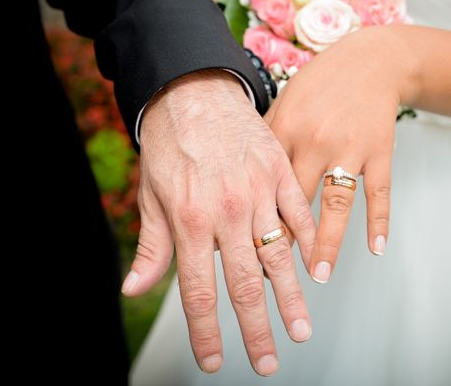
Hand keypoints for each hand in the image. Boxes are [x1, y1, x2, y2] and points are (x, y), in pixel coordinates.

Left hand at [122, 70, 315, 375]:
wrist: (193, 91)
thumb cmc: (170, 145)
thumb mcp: (151, 196)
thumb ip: (151, 246)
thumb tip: (135, 288)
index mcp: (189, 222)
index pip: (198, 291)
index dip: (206, 331)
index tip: (214, 360)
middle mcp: (226, 212)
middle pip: (243, 284)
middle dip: (255, 330)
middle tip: (268, 362)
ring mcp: (257, 192)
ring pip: (278, 257)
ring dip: (290, 299)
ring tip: (301, 329)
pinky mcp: (279, 172)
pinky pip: (299, 215)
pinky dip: (309, 244)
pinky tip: (316, 270)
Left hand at [265, 26, 412, 282]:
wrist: (370, 60)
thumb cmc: (319, 84)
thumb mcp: (284, 103)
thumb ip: (265, 141)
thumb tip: (243, 183)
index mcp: (284, 130)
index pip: (264, 186)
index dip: (252, 221)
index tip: (241, 253)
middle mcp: (314, 140)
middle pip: (295, 201)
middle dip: (281, 241)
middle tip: (270, 279)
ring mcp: (349, 147)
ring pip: (336, 203)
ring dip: (327, 242)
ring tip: (318, 276)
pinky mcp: (379, 151)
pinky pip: (378, 192)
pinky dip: (379, 221)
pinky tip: (376, 249)